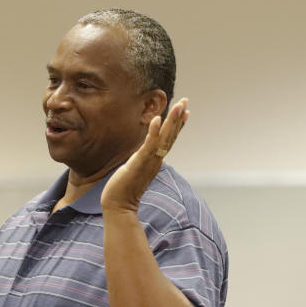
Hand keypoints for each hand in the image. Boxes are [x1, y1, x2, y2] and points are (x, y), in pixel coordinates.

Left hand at [101, 98, 188, 213]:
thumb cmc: (126, 189)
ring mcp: (149, 161)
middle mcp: (156, 159)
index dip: (178, 125)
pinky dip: (154, 132)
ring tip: (179, 105)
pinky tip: (157, 119)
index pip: (170, 139)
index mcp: (156, 159)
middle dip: (178, 117)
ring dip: (172, 121)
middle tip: (185, 101)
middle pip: (171, 135)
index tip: (185, 111)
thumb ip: (148, 162)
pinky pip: (149, 145)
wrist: (119, 205)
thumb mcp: (139, 170)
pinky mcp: (139, 163)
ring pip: (165, 138)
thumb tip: (158, 157)